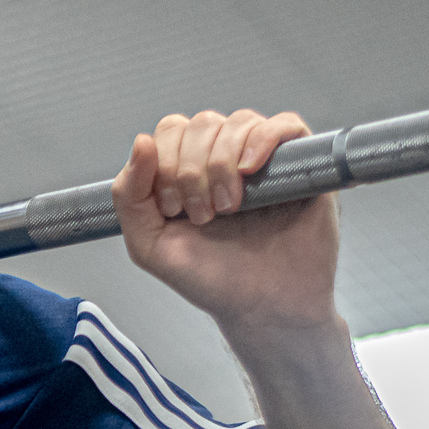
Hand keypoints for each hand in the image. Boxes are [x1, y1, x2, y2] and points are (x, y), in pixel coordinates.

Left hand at [112, 109, 339, 337]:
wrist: (262, 306)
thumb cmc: (211, 279)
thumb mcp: (150, 245)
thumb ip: (129, 196)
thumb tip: (141, 142)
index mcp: (186, 171)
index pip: (169, 132)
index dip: (165, 163)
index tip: (173, 209)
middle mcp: (223, 158)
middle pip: (200, 123)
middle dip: (192, 170)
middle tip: (203, 215)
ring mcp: (262, 158)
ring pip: (237, 122)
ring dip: (222, 163)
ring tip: (228, 208)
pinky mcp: (299, 164)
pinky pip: (284, 125)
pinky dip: (262, 140)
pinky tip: (250, 170)